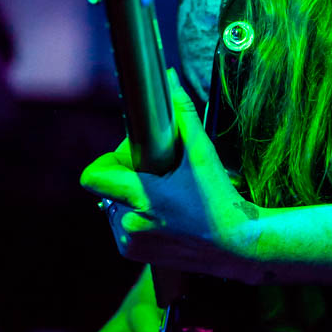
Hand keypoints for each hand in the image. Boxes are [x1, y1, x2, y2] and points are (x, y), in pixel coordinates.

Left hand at [80, 79, 261, 281]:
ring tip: (166, 197)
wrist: (238, 246)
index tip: (131, 157)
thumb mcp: (202, 153)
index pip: (93, 176)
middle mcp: (128, 223)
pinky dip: (137, 217)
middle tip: (160, 176)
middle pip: (107, 188)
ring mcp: (130, 242)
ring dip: (131, 199)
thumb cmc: (220, 198)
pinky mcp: (136, 255)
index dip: (108, 161)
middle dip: (128, 178)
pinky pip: (122, 226)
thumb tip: (170, 76)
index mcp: (141, 196)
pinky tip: (166, 215)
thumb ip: (182, 112)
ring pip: (114, 207)